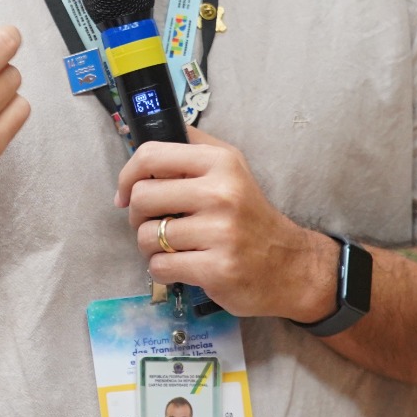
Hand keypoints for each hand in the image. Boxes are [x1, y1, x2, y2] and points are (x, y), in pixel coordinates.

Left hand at [115, 127, 336, 320]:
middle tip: (154, 224)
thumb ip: (191, 150)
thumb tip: (142, 147)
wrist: (291, 266)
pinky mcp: (217, 268)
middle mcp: (221, 192)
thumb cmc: (250, 217)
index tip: (124, 193)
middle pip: (142, 197)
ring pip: (147, 235)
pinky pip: (160, 266)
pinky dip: (162, 269)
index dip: (127, 175)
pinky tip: (183, 266)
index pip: (151, 155)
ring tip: (173, 247)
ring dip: (150, 247)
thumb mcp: (231, 170)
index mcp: (220, 161)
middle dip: (137, 216)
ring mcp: (220, 231)